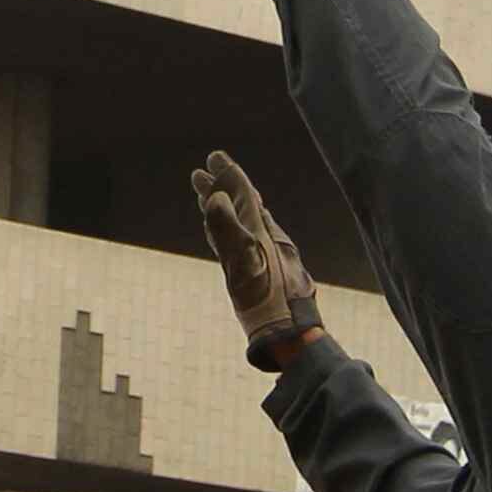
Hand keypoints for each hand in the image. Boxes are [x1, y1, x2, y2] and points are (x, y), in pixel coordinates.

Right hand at [193, 151, 325, 363]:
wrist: (290, 333)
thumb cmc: (268, 298)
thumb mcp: (243, 262)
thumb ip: (228, 230)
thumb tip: (216, 198)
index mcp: (261, 230)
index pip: (243, 192)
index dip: (228, 174)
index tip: (212, 158)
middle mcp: (264, 238)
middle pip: (240, 204)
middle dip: (220, 187)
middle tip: (200, 174)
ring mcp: (263, 254)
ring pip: (240, 222)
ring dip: (224, 208)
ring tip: (208, 197)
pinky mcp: (259, 272)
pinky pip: (240, 240)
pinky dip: (227, 229)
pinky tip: (223, 236)